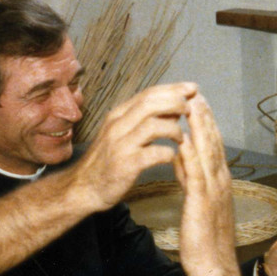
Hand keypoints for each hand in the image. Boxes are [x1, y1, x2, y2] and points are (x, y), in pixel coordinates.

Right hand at [72, 82, 196, 210]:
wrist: (84, 188)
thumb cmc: (108, 160)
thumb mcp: (123, 133)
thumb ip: (145, 121)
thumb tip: (174, 110)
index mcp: (118, 115)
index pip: (148, 94)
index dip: (172, 89)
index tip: (192, 87)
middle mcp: (118, 126)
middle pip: (150, 104)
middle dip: (175, 103)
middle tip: (190, 109)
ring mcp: (121, 145)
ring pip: (152, 126)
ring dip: (173, 129)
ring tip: (182, 136)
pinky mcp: (125, 165)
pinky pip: (152, 154)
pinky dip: (167, 153)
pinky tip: (173, 156)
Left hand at [174, 95, 235, 271]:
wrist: (212, 265)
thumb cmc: (205, 239)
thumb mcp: (198, 202)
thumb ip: (192, 179)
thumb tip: (182, 160)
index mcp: (219, 181)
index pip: (213, 146)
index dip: (206, 123)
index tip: (198, 103)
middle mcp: (220, 181)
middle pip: (213, 143)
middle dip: (204, 118)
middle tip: (196, 94)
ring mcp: (213, 190)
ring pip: (207, 153)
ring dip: (200, 129)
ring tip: (192, 107)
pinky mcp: (202, 202)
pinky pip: (197, 174)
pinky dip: (192, 155)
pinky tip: (185, 140)